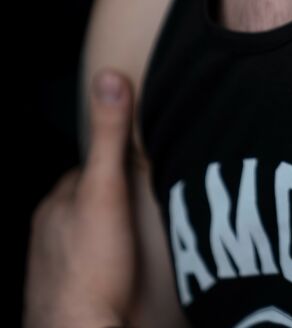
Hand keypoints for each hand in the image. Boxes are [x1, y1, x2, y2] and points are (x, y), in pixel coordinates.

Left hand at [23, 69, 137, 327]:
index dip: (116, 161)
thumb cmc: (91, 269)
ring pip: (101, 238)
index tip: (142, 155)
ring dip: (124, 233)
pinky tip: (143, 266)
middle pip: (95, 205)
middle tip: (155, 192)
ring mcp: (67, 269)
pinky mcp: (87, 296)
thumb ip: (108, 137)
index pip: (88, 169)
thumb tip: (108, 78)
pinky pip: (109, 269)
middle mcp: (54, 238)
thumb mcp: (104, 190)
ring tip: (156, 227)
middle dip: (122, 199)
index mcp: (54, 208)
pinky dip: (125, 264)